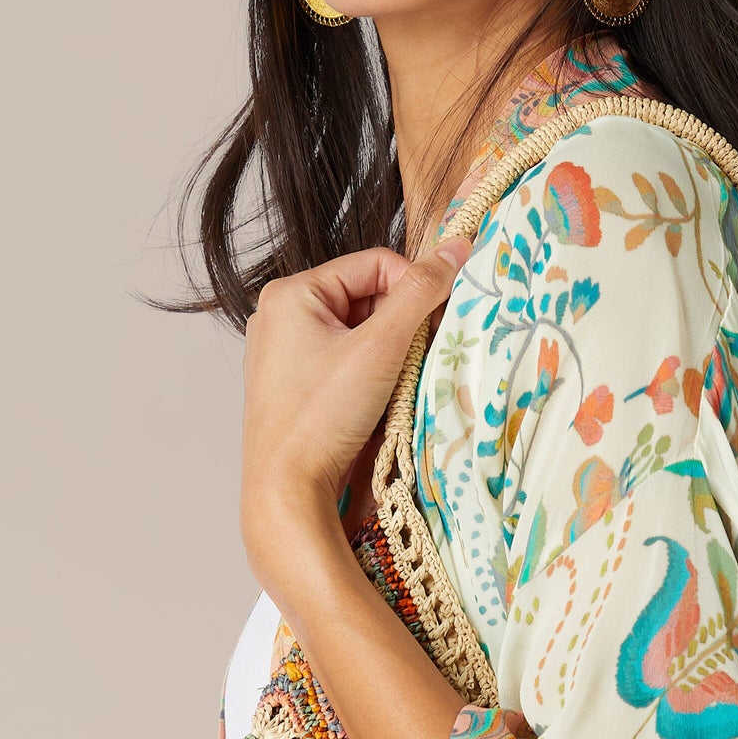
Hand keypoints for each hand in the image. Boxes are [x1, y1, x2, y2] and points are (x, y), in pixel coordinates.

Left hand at [239, 236, 471, 584]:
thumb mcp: (380, 348)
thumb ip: (420, 294)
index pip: (376, 263)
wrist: (286, 491)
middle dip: (399, 325)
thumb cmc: (321, 418)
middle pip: (366, 297)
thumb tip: (457, 248)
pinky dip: (369, 374)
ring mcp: (284, 353)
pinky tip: (373, 401)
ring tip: (390, 385)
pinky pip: (344, 361)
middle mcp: (281, 316)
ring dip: (388, 352)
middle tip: (412, 360)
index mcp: (291, 293)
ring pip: (358, 331)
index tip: (434, 325)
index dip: (414, 289)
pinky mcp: (293, 385)